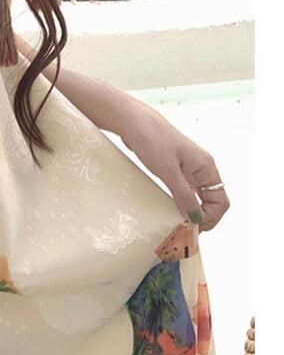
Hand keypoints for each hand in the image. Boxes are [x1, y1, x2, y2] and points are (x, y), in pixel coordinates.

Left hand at [121, 104, 229, 230]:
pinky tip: (170, 211)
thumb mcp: (168, 170)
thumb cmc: (152, 140)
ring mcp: (188, 170)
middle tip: (184, 231)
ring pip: (198, 198)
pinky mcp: (175, 170)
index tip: (192, 228)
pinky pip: (184, 192)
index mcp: (206, 168)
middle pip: (211, 202)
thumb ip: (183, 194)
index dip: (210, 218)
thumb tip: (195, 217)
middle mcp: (201, 169)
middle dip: (202, 218)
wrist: (135, 123)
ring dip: (191, 212)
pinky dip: (181, 204)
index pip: (220, 201)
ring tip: (177, 225)